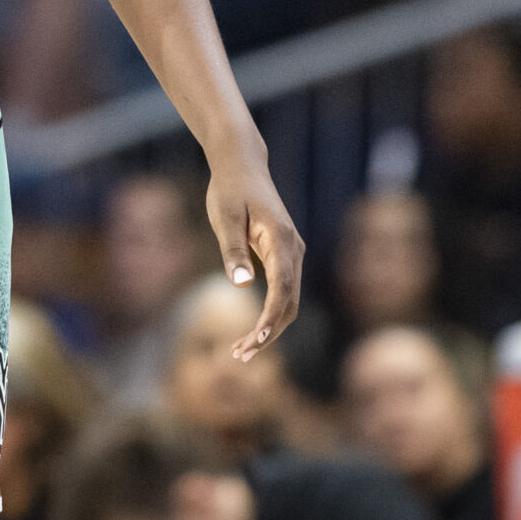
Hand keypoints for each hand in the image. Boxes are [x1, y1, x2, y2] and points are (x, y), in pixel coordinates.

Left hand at [206, 149, 303, 360]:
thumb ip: (233, 250)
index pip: (282, 288)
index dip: (270, 317)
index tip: (256, 339)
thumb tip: (241, 285)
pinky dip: (271, 314)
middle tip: (239, 355)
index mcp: (282, 240)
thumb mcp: (226, 217)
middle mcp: (294, 249)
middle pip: (289, 302)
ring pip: (289, 300)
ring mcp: (293, 253)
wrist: (242, 164)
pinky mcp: (285, 255)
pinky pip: (284, 291)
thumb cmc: (230, 188)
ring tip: (241, 350)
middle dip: (268, 332)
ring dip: (270, 328)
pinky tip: (253, 330)